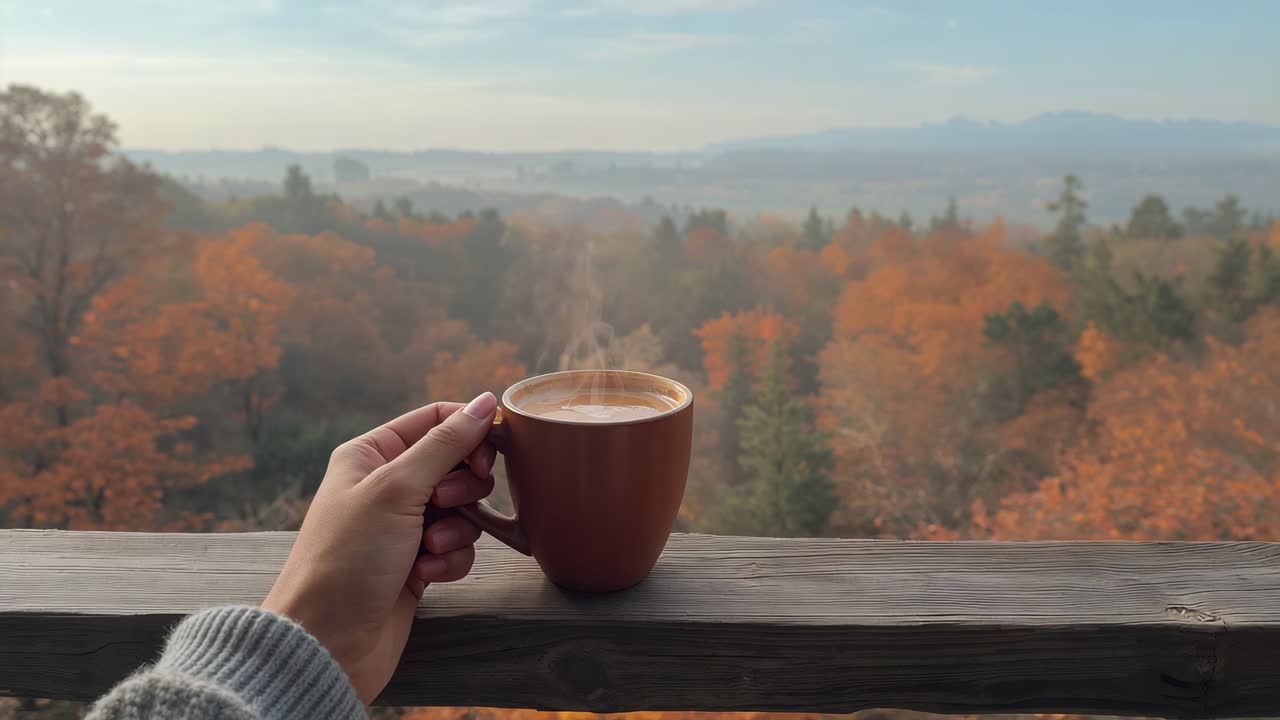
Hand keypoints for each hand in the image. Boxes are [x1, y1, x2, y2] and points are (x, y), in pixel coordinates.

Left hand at [263, 393, 498, 702]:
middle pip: (457, 463)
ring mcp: (403, 524)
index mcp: (372, 454)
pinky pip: (458, 545)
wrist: (328, 642)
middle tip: (446, 503)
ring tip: (429, 548)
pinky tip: (425, 575)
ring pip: (463, 508)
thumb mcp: (396, 490)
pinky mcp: (418, 561)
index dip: (469, 432)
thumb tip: (485, 402)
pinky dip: (449, 559)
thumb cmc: (348, 559)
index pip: (436, 420)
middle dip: (463, 487)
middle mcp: (387, 484)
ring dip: (456, 529)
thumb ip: (446, 444)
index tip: (489, 456)